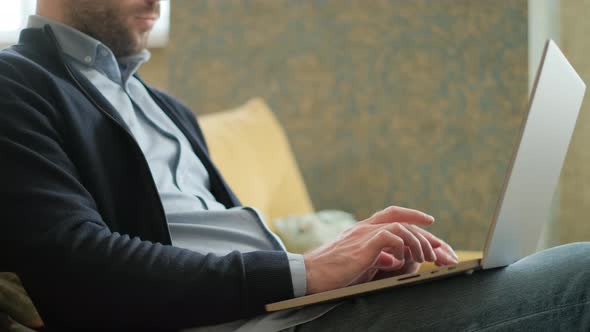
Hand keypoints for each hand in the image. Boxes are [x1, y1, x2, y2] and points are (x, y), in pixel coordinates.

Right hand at [303, 206, 458, 294]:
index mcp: (364, 231)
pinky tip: (407, 259)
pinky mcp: (364, 244)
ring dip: (420, 242)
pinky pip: (392, 236)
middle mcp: (365, 228)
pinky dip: (405, 246)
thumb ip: (378, 259)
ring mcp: (364, 234)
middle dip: (427, 236)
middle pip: (403, 221)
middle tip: (442, 251)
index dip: (413, 216)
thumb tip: (395, 260)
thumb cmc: (332, 273)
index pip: (393, 216)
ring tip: (428, 258)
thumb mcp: (361, 265)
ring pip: (401, 227)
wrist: (310, 275)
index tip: (430, 222)